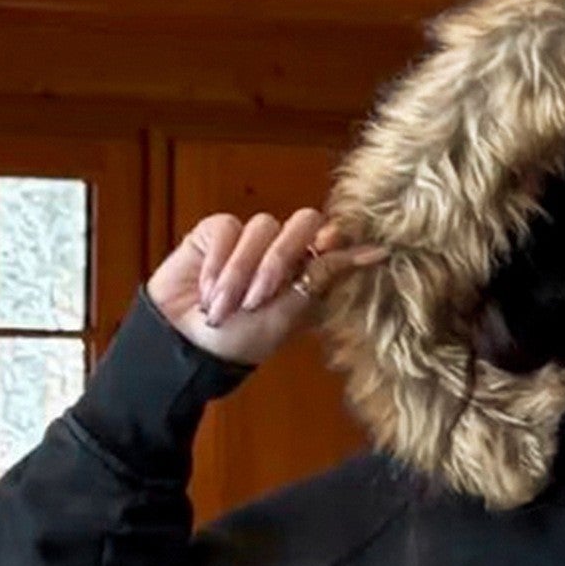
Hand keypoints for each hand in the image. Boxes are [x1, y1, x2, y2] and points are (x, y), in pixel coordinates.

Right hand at [145, 209, 389, 368]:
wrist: (189, 342)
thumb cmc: (243, 338)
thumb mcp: (288, 314)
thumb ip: (323, 278)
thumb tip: (375, 252)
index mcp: (307, 273)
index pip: (331, 245)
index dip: (345, 243)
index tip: (367, 249)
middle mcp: (283, 251)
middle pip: (302, 223)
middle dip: (281, 258)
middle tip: (260, 297)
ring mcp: (251, 238)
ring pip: (262, 227)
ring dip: (243, 271)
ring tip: (226, 306)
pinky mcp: (217, 232)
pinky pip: (227, 230)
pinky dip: (218, 263)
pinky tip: (208, 290)